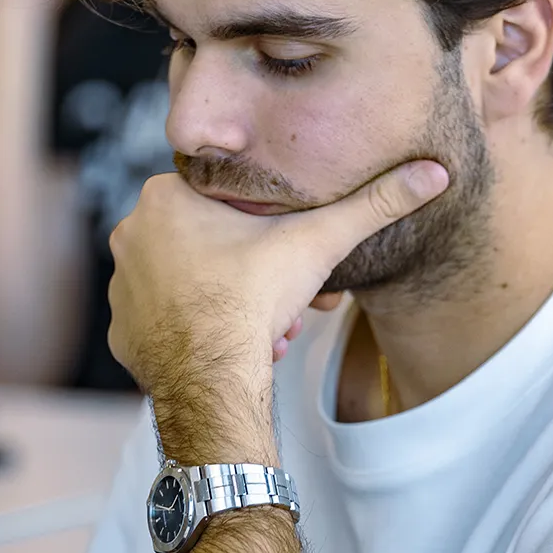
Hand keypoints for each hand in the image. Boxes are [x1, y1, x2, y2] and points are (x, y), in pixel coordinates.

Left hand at [107, 161, 449, 456]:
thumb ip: (374, 204)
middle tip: (281, 301)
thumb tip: (432, 174)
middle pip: (207, 246)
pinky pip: (166, 327)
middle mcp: (130, 234)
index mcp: (164, 196)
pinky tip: (227, 349)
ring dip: (227, 304)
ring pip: (188, 287)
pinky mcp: (121, 334)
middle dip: (250, 273)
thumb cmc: (254, 299)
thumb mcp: (318, 241)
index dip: (262, 231)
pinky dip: (197, 336)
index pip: (222, 203)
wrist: (212, 378)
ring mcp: (120, 287)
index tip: (286, 257)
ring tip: (262, 329)